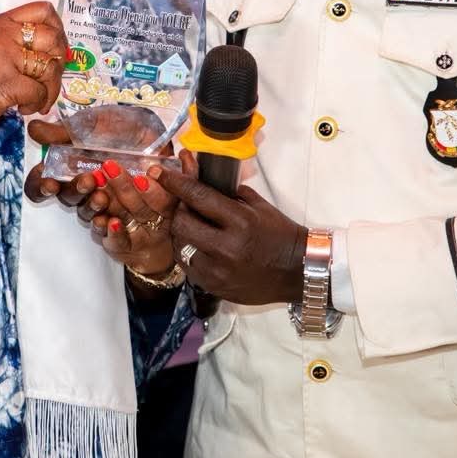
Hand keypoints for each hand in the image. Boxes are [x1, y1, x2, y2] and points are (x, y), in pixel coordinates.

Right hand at [0, 1, 66, 140]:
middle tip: (48, 80)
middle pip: (54, 39)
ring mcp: (5, 58)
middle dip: (59, 64)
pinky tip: (22, 108)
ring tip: (35, 100)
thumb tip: (54, 50)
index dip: (58, 29)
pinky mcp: (6, 83)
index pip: (43, 10)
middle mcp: (4, 35)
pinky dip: (36, 104)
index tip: (55, 49)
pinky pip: (39, 92)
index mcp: (1, 24)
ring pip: (50, 67)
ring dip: (50, 90)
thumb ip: (15, 43)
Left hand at [86, 160, 180, 277]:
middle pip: (141, 206)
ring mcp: (140, 237)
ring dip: (111, 202)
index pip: (166, 200)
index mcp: (171, 210)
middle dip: (124, 186)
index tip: (148, 171)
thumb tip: (186, 153)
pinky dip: (111, 231)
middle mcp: (156, 224)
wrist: (154, 254)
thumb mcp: (177, 196)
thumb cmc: (163, 216)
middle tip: (110, 168)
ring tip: (99, 189)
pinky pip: (118, 241)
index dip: (157, 188)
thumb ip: (185, 174)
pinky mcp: (124, 248)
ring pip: (125, 219)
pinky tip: (101, 219)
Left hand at [158, 150, 306, 304]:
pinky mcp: (214, 286)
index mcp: (240, 222)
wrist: (297, 271)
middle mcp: (226, 247)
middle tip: (184, 203)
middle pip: (181, 222)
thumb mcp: (258, 206)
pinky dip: (188, 251)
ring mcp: (218, 271)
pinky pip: (187, 264)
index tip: (159, 171)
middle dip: (179, 208)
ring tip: (192, 225)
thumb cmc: (280, 235)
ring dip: (181, 231)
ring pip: (179, 245)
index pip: (198, 196)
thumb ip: (228, 193)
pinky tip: (198, 245)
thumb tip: (199, 177)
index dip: (175, 182)